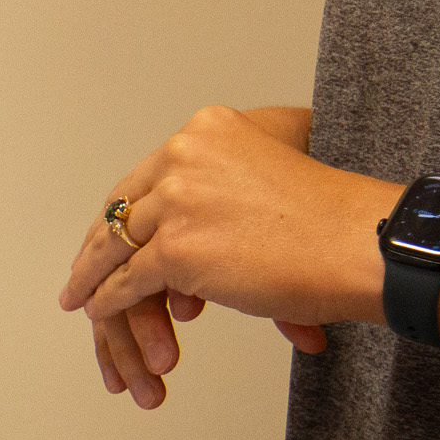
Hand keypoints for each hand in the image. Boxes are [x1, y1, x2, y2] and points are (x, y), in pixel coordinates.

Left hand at [57, 105, 400, 407]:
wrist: (361, 242)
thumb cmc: (332, 213)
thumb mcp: (279, 151)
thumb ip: (229, 167)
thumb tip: (194, 204)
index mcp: (205, 129)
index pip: (146, 176)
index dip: (125, 211)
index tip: (112, 230)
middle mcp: (183, 156)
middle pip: (123, 209)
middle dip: (99, 244)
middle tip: (83, 267)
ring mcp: (176, 203)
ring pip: (116, 246)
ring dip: (93, 276)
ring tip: (78, 294)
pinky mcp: (176, 250)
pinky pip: (127, 281)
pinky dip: (108, 300)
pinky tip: (97, 310)